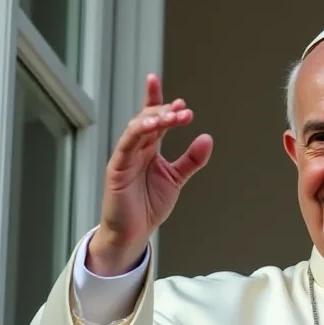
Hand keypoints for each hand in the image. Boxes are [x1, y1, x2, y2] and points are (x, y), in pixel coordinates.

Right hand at [88, 74, 212, 274]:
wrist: (134, 232)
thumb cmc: (149, 205)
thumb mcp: (176, 178)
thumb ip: (192, 160)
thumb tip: (206, 138)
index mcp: (149, 148)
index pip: (154, 118)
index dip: (159, 101)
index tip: (176, 92)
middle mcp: (136, 148)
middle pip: (148, 119)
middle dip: (165, 110)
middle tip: (183, 109)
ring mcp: (125, 156)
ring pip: (138, 127)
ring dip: (155, 117)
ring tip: (173, 114)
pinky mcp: (117, 167)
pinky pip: (127, 143)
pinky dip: (139, 131)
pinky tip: (152, 125)